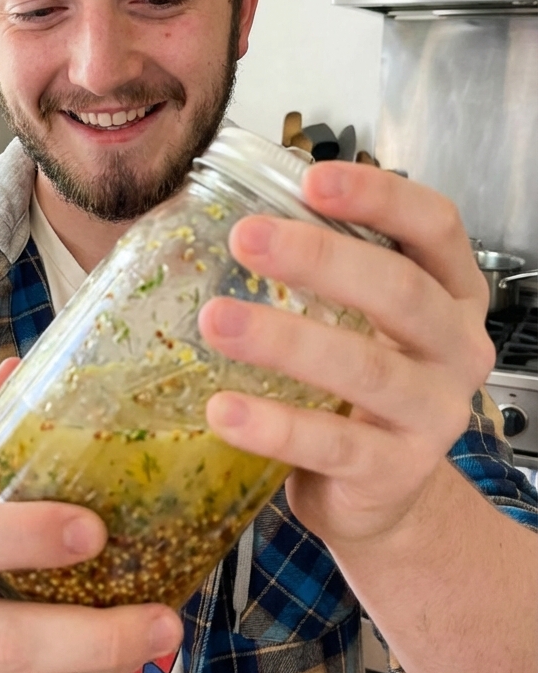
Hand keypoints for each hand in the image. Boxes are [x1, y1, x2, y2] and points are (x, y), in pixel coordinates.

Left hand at [198, 162, 495, 549]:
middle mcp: (457, 347)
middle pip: (400, 290)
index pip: (435, 226)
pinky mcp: (397, 471)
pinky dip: (274, 426)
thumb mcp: (363, 320)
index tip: (312, 178)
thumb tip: (226, 209)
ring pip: (364, 367)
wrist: (386, 494)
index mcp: (451, 292)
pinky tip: (224, 410)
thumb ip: (325, 268)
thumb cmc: (365, 387)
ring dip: (283, 340)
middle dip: (320, 258)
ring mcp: (434, 413)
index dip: (380, 197)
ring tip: (215, 320)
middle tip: (244, 237)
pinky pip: (332, 444)